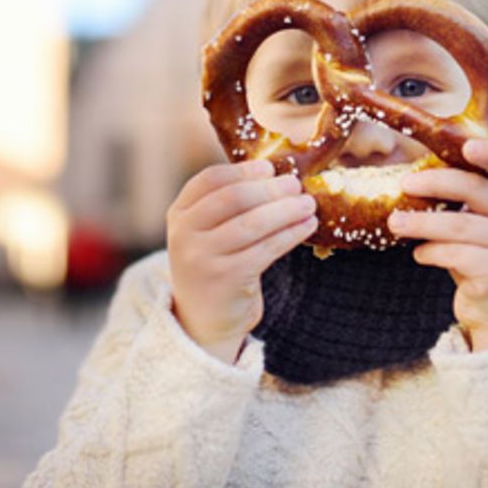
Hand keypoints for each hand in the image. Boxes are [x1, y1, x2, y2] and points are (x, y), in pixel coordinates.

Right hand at [166, 159, 317, 362]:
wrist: (203, 320)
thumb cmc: (215, 266)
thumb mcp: (206, 233)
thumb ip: (227, 206)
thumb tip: (277, 175)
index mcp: (179, 214)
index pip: (210, 180)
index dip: (243, 171)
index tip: (270, 168)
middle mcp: (185, 234)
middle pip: (233, 198)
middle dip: (270, 189)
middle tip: (296, 185)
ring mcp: (203, 258)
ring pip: (252, 223)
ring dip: (286, 210)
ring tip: (308, 204)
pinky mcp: (226, 278)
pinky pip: (266, 249)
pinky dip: (291, 234)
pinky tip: (307, 227)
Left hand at [388, 140, 487, 351]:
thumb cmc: (481, 259)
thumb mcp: (477, 226)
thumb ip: (461, 204)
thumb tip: (412, 181)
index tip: (466, 145)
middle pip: (477, 190)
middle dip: (436, 184)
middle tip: (404, 184)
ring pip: (460, 225)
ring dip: (422, 223)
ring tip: (395, 223)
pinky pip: (456, 255)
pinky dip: (431, 252)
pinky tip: (419, 254)